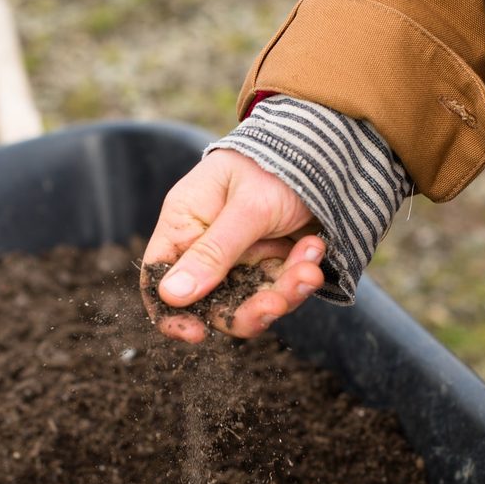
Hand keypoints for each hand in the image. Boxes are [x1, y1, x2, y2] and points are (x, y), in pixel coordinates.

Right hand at [141, 149, 325, 342]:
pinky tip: (315, 248)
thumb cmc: (274, 164)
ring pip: (252, 300)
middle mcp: (208, 244)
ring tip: (310, 270)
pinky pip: (281, 288)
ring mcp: (242, 256)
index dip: (171, 312)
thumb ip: (213, 252)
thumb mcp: (247, 208)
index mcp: (185, 223)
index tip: (196, 335)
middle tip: (276, 303)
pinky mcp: (272, 261)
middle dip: (248, 308)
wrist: (325, 148)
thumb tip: (171, 296)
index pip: (160, 277)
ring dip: (284, 291)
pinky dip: (301, 274)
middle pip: (213, 301)